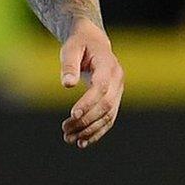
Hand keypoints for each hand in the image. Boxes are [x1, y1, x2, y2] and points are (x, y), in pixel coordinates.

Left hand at [59, 20, 122, 147]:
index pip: (101, 88)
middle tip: (65, 130)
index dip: (88, 103)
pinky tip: (83, 141)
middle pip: (105, 106)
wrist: (93, 42)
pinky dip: (97, 131)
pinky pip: (109, 118)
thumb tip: (67, 85)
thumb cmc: (78, 44)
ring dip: (90, 130)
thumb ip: (69, 65)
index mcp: (109, 67)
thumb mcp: (70, 49)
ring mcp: (118, 91)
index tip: (72, 115)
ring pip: (108, 116)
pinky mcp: (114, 99)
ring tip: (70, 139)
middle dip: (86, 120)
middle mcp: (118, 81)